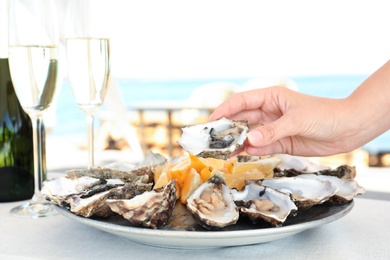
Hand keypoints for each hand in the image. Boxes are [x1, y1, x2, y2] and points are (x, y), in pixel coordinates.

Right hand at [210, 86, 356, 155]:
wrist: (348, 129)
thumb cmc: (325, 115)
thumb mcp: (297, 120)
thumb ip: (272, 131)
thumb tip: (249, 141)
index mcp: (271, 97)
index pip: (241, 101)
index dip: (225, 110)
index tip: (211, 122)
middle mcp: (268, 112)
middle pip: (241, 119)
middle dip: (226, 129)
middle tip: (211, 141)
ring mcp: (273, 128)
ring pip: (248, 135)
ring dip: (235, 143)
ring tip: (220, 153)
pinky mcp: (280, 143)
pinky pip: (260, 147)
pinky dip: (249, 152)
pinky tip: (238, 156)